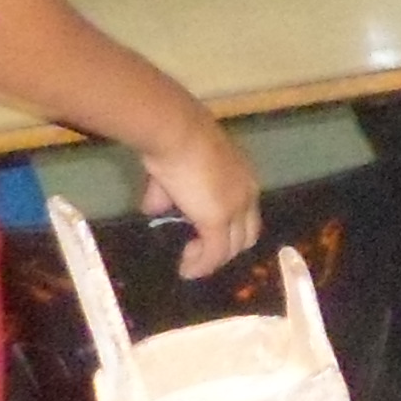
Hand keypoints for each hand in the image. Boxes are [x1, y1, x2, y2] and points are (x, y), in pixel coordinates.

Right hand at [138, 114, 264, 281]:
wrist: (176, 130)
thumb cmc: (175, 140)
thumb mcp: (173, 169)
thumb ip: (167, 193)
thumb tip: (152, 209)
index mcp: (243, 176)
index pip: (246, 214)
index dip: (229, 230)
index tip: (204, 239)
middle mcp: (247, 192)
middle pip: (246, 234)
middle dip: (224, 250)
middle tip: (199, 255)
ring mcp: (235, 207)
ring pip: (232, 248)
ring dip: (211, 260)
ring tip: (189, 264)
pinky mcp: (217, 220)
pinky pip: (213, 254)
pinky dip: (201, 266)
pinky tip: (186, 270)